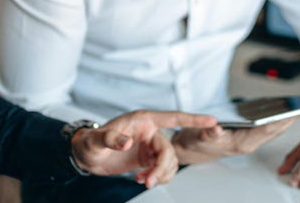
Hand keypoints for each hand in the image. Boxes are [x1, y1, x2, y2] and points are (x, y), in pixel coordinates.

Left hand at [70, 110, 216, 188]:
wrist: (86, 155)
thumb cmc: (90, 142)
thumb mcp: (96, 140)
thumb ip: (111, 139)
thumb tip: (127, 142)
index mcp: (143, 120)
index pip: (173, 117)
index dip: (193, 118)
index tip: (213, 121)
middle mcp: (150, 132)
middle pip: (169, 149)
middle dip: (162, 167)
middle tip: (148, 182)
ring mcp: (150, 146)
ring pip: (169, 161)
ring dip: (161, 174)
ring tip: (143, 182)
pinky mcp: (148, 159)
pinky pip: (163, 168)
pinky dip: (157, 177)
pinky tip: (142, 180)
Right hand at [172, 118, 295, 164]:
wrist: (193, 149)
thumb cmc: (197, 142)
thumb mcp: (199, 135)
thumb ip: (208, 133)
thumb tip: (216, 128)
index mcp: (240, 143)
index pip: (263, 132)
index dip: (278, 122)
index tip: (291, 114)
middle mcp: (248, 143)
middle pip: (273, 131)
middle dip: (288, 120)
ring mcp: (249, 141)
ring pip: (272, 130)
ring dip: (285, 120)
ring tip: (298, 107)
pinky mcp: (248, 136)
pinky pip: (267, 129)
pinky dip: (276, 120)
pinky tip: (283, 111)